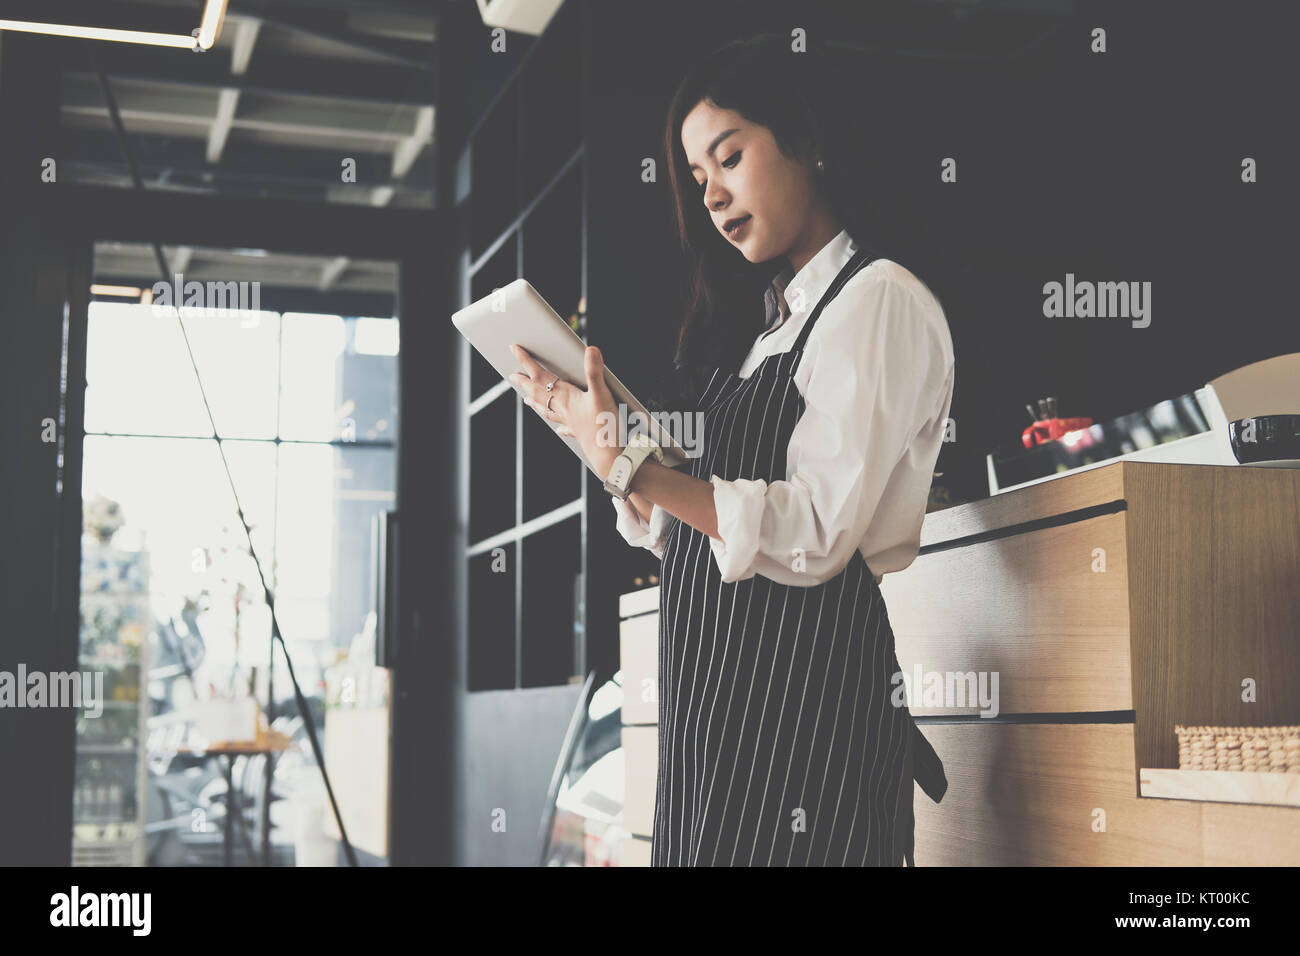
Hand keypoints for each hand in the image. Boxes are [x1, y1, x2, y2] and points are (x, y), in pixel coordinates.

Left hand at [509, 343, 621, 477]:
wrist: (607, 454)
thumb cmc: (603, 426)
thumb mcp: (601, 394)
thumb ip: (594, 372)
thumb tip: (591, 350)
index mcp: (564, 397)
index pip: (540, 376)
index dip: (526, 361)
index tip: (514, 350)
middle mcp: (562, 409)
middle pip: (538, 393)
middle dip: (525, 383)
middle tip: (513, 376)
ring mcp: (569, 421)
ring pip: (547, 410)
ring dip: (535, 402)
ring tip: (526, 399)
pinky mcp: (578, 432)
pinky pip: (564, 428)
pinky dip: (559, 426)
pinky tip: (559, 429)